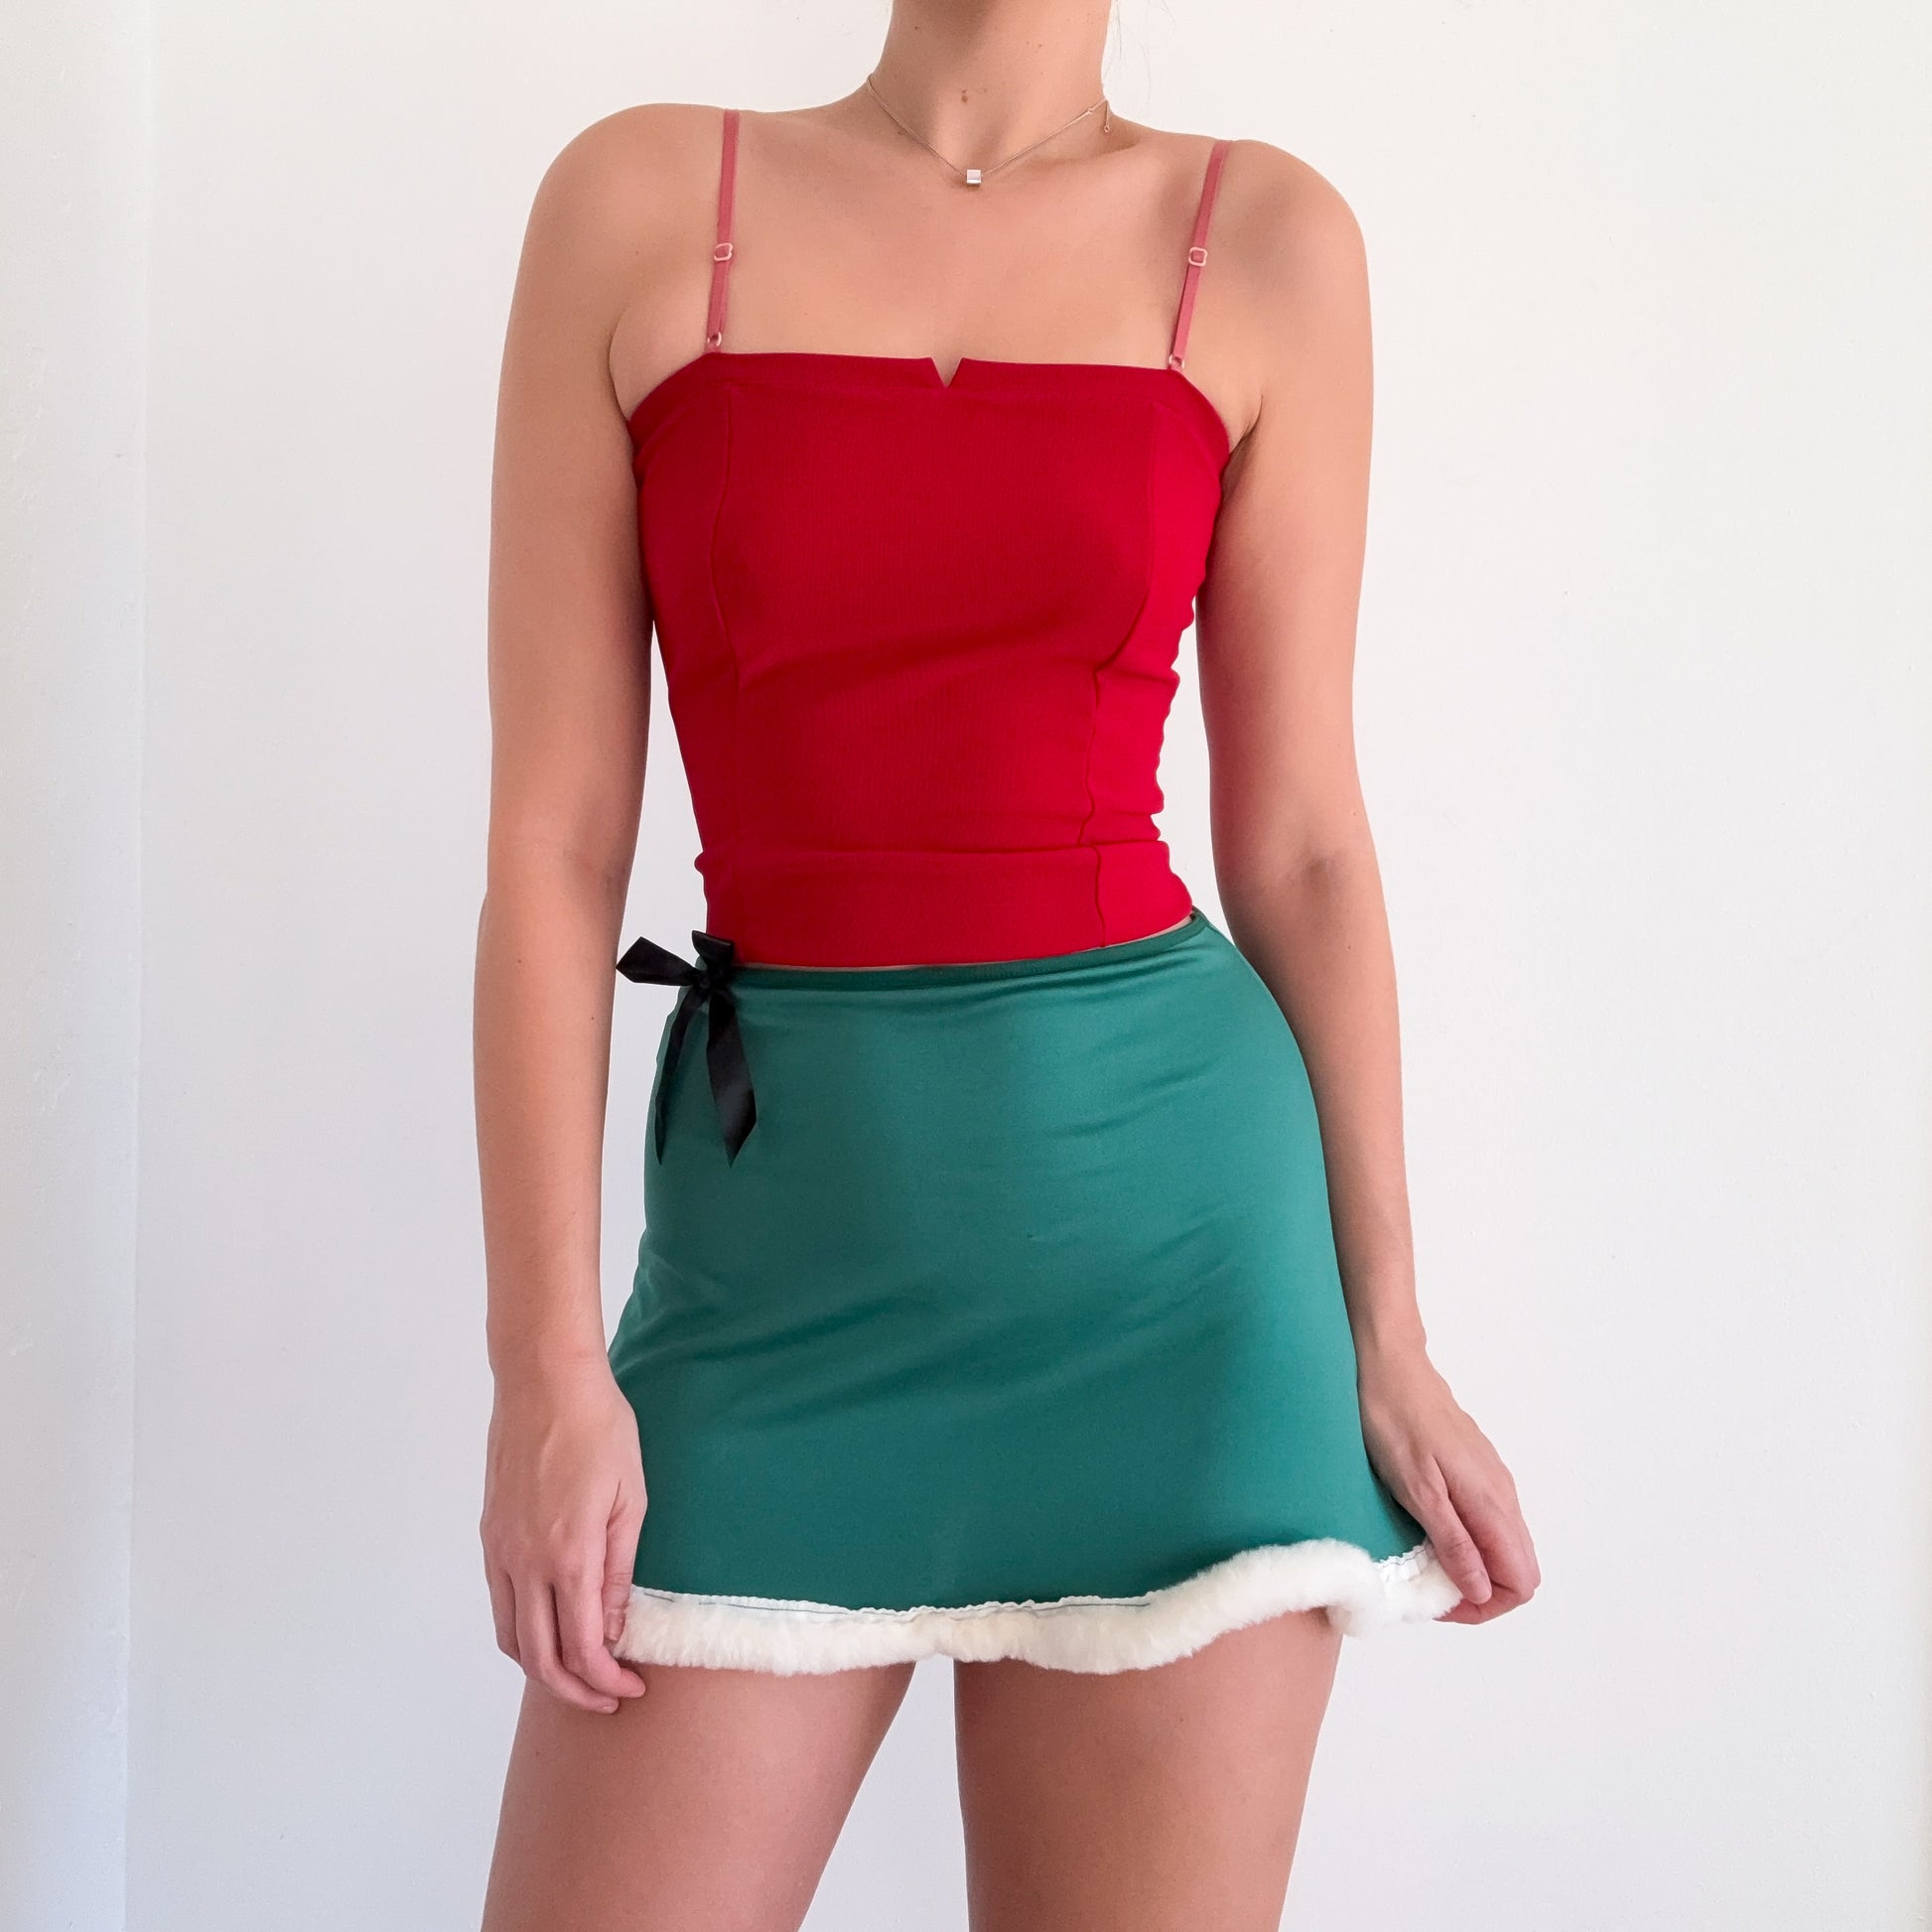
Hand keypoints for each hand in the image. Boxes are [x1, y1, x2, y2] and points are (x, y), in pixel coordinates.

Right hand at [480, 1359, 648, 1711]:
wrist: (544, 1381)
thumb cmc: (600, 1428)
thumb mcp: (629, 1498)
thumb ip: (619, 1570)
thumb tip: (613, 1630)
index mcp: (568, 1555)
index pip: (581, 1648)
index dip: (606, 1680)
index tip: (631, 1688)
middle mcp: (526, 1562)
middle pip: (538, 1658)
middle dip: (574, 1691)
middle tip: (608, 1699)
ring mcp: (501, 1549)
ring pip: (511, 1636)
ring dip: (543, 1668)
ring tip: (579, 1673)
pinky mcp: (490, 1535)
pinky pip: (499, 1603)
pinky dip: (522, 1632)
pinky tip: (549, 1626)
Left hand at [1355, 1339, 1539, 1624]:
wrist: (1389, 1365)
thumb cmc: (1394, 1420)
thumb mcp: (1416, 1489)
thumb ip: (1453, 1541)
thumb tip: (1481, 1590)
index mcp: (1492, 1502)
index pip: (1522, 1580)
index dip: (1487, 1605)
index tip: (1443, 1602)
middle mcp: (1502, 1493)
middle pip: (1519, 1568)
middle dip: (1482, 1592)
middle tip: (1433, 1590)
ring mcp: (1491, 1479)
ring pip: (1504, 1545)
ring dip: (1474, 1568)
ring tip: (1426, 1565)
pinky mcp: (1475, 1468)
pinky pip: (1487, 1521)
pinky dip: (1468, 1542)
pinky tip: (1429, 1534)